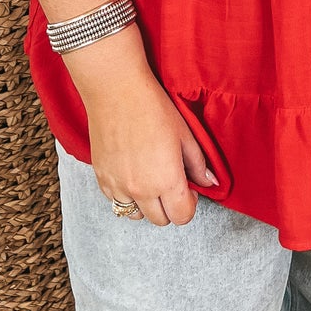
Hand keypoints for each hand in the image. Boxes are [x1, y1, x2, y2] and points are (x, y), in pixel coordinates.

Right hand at [66, 27, 218, 225]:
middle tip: (171, 183)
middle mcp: (141, 190)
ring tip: (149, 180)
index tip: (188, 189)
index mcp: (166, 180)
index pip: (182, 217)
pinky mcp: (101, 178)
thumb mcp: (185, 135)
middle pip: (160, 221)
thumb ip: (198, 165)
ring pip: (135, 215)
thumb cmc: (154, 108)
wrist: (116, 90)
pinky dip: (126, 196)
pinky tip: (131, 174)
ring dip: (146, 205)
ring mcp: (118, 186)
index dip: (189, 205)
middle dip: (170, 207)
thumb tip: (210, 183)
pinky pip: (115, 202)